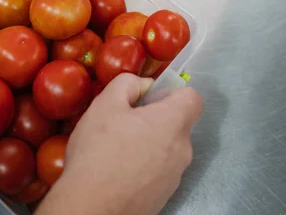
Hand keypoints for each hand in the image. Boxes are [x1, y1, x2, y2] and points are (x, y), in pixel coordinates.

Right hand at [37, 74, 202, 214]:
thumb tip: (143, 85)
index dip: (172, 92)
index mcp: (173, 123)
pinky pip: (160, 170)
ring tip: (118, 148)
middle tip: (126, 122)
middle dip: (156, 118)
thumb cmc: (98, 152)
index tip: (149, 98)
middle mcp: (182, 150)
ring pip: (168, 148)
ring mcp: (175, 177)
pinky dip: (145, 166)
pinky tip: (119, 170)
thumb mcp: (106, 103)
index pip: (193, 98)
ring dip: (150, 143)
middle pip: (178, 123)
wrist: (91, 208)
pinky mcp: (164, 196)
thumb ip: (129, 83)